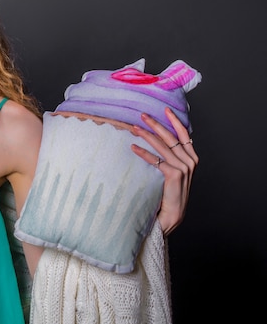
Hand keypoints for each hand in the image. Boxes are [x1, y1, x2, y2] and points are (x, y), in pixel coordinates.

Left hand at [130, 107, 198, 234]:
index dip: (175, 121)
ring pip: (162, 146)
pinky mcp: (174, 175)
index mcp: (192, 157)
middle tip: (142, 115)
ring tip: (134, 128)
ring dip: (146, 135)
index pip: (184, 134)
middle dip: (156, 124)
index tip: (165, 109)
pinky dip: (143, 153)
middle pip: (171, 137)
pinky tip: (133, 147)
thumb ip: (172, 157)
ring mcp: (184, 168)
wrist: (172, 214)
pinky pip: (156, 160)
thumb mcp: (175, 171)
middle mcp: (190, 161)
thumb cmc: (170, 192)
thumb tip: (158, 140)